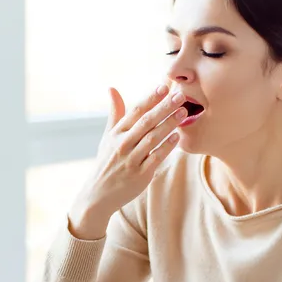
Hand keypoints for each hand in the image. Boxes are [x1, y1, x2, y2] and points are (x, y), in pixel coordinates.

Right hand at [68, 84, 186, 238]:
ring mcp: (131, 160)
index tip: (164, 86)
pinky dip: (166, 147)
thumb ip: (115, 113)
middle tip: (180, 95)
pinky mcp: (140, 175)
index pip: (135, 111)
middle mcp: (123, 144)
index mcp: (116, 133)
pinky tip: (177, 136)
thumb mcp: (107, 137)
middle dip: (164, 107)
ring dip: (169, 124)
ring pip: (152, 139)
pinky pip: (155, 158)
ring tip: (183, 112)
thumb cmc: (107, 162)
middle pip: (146, 122)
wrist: (98, 194)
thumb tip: (112, 88)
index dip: (150, 98)